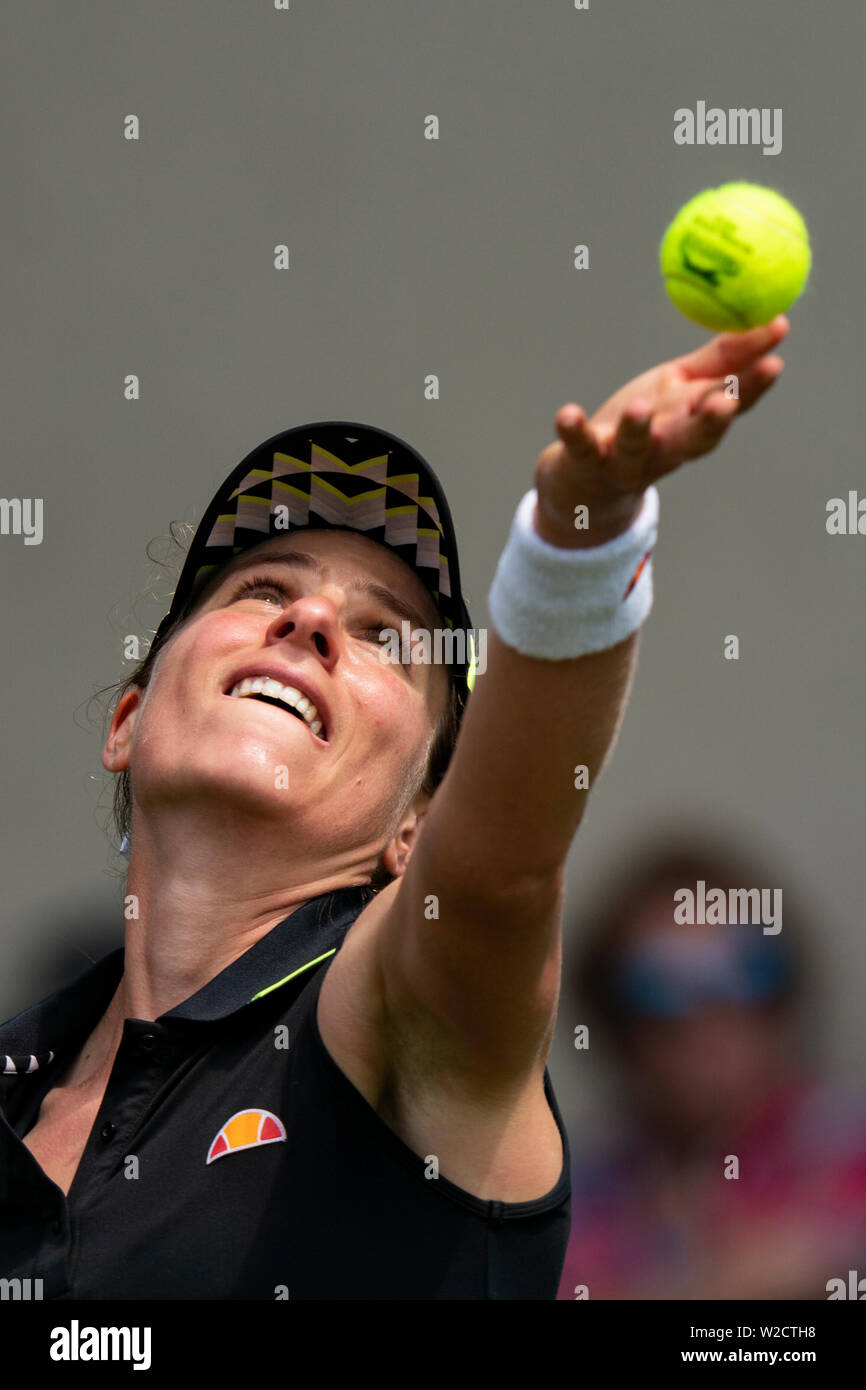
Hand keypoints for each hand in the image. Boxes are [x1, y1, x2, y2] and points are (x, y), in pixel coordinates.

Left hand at [534, 316, 788, 546]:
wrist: (586, 481)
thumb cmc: (645, 423)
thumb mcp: (683, 388)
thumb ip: (723, 359)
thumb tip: (777, 319)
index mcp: (692, 424)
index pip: (730, 406)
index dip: (753, 387)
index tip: (775, 362)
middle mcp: (666, 448)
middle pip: (693, 439)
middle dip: (711, 422)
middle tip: (725, 401)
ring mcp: (626, 460)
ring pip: (636, 447)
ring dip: (638, 430)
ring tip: (639, 407)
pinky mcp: (586, 462)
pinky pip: (579, 447)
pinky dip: (573, 431)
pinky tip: (567, 413)